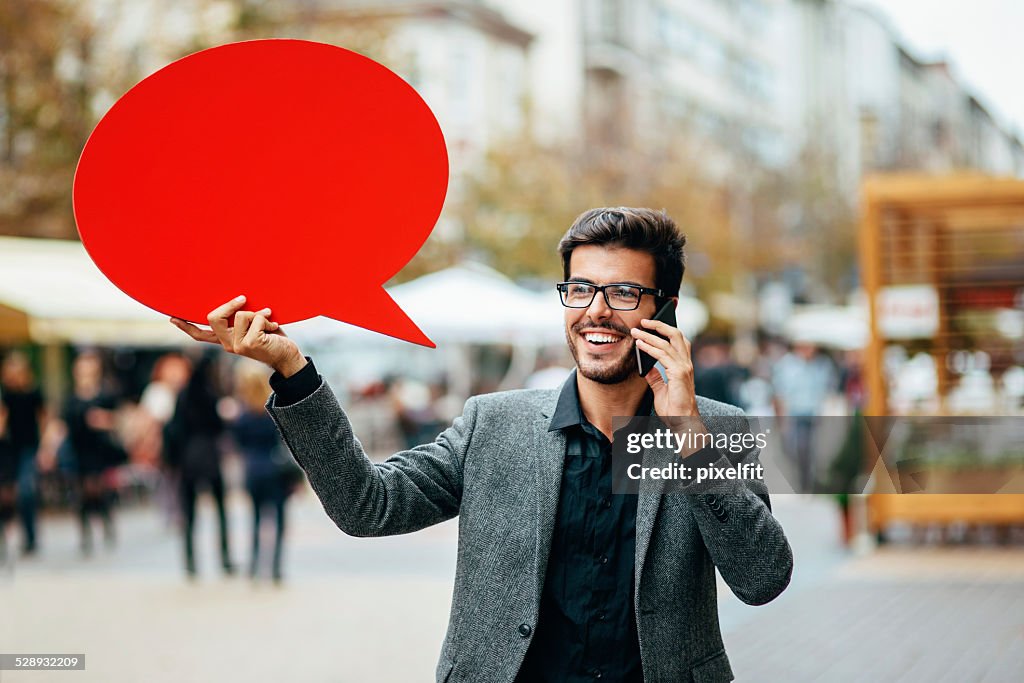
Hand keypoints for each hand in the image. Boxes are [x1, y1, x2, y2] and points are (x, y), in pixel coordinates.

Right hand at [170, 295, 306, 376]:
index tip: (171, 317)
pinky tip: (274, 328)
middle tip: (243, 298)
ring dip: (260, 314)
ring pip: (240, 315)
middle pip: (213, 317)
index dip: (185, 326)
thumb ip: (242, 318)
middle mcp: (228, 344)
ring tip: (268, 322)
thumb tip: (238, 299)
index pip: (200, 334)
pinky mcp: (249, 344)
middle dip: (230, 304)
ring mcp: (237, 346)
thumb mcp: (254, 326)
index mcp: (226, 340)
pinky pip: (255, 319)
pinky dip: (268, 320)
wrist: (288, 356)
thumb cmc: (273, 338)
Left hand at [630, 318, 704, 428]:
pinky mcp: (679, 373)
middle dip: (659, 325)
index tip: (650, 325)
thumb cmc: (674, 410)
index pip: (677, 341)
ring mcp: (684, 367)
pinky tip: (639, 345)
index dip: (665, 330)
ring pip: (667, 342)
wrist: (682, 423)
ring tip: (636, 331)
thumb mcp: (660, 391)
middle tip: (643, 321)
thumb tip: (646, 368)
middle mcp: (686, 363)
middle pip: (676, 335)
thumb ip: (655, 378)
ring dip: (649, 335)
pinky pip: (662, 355)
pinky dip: (650, 348)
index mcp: (683, 366)